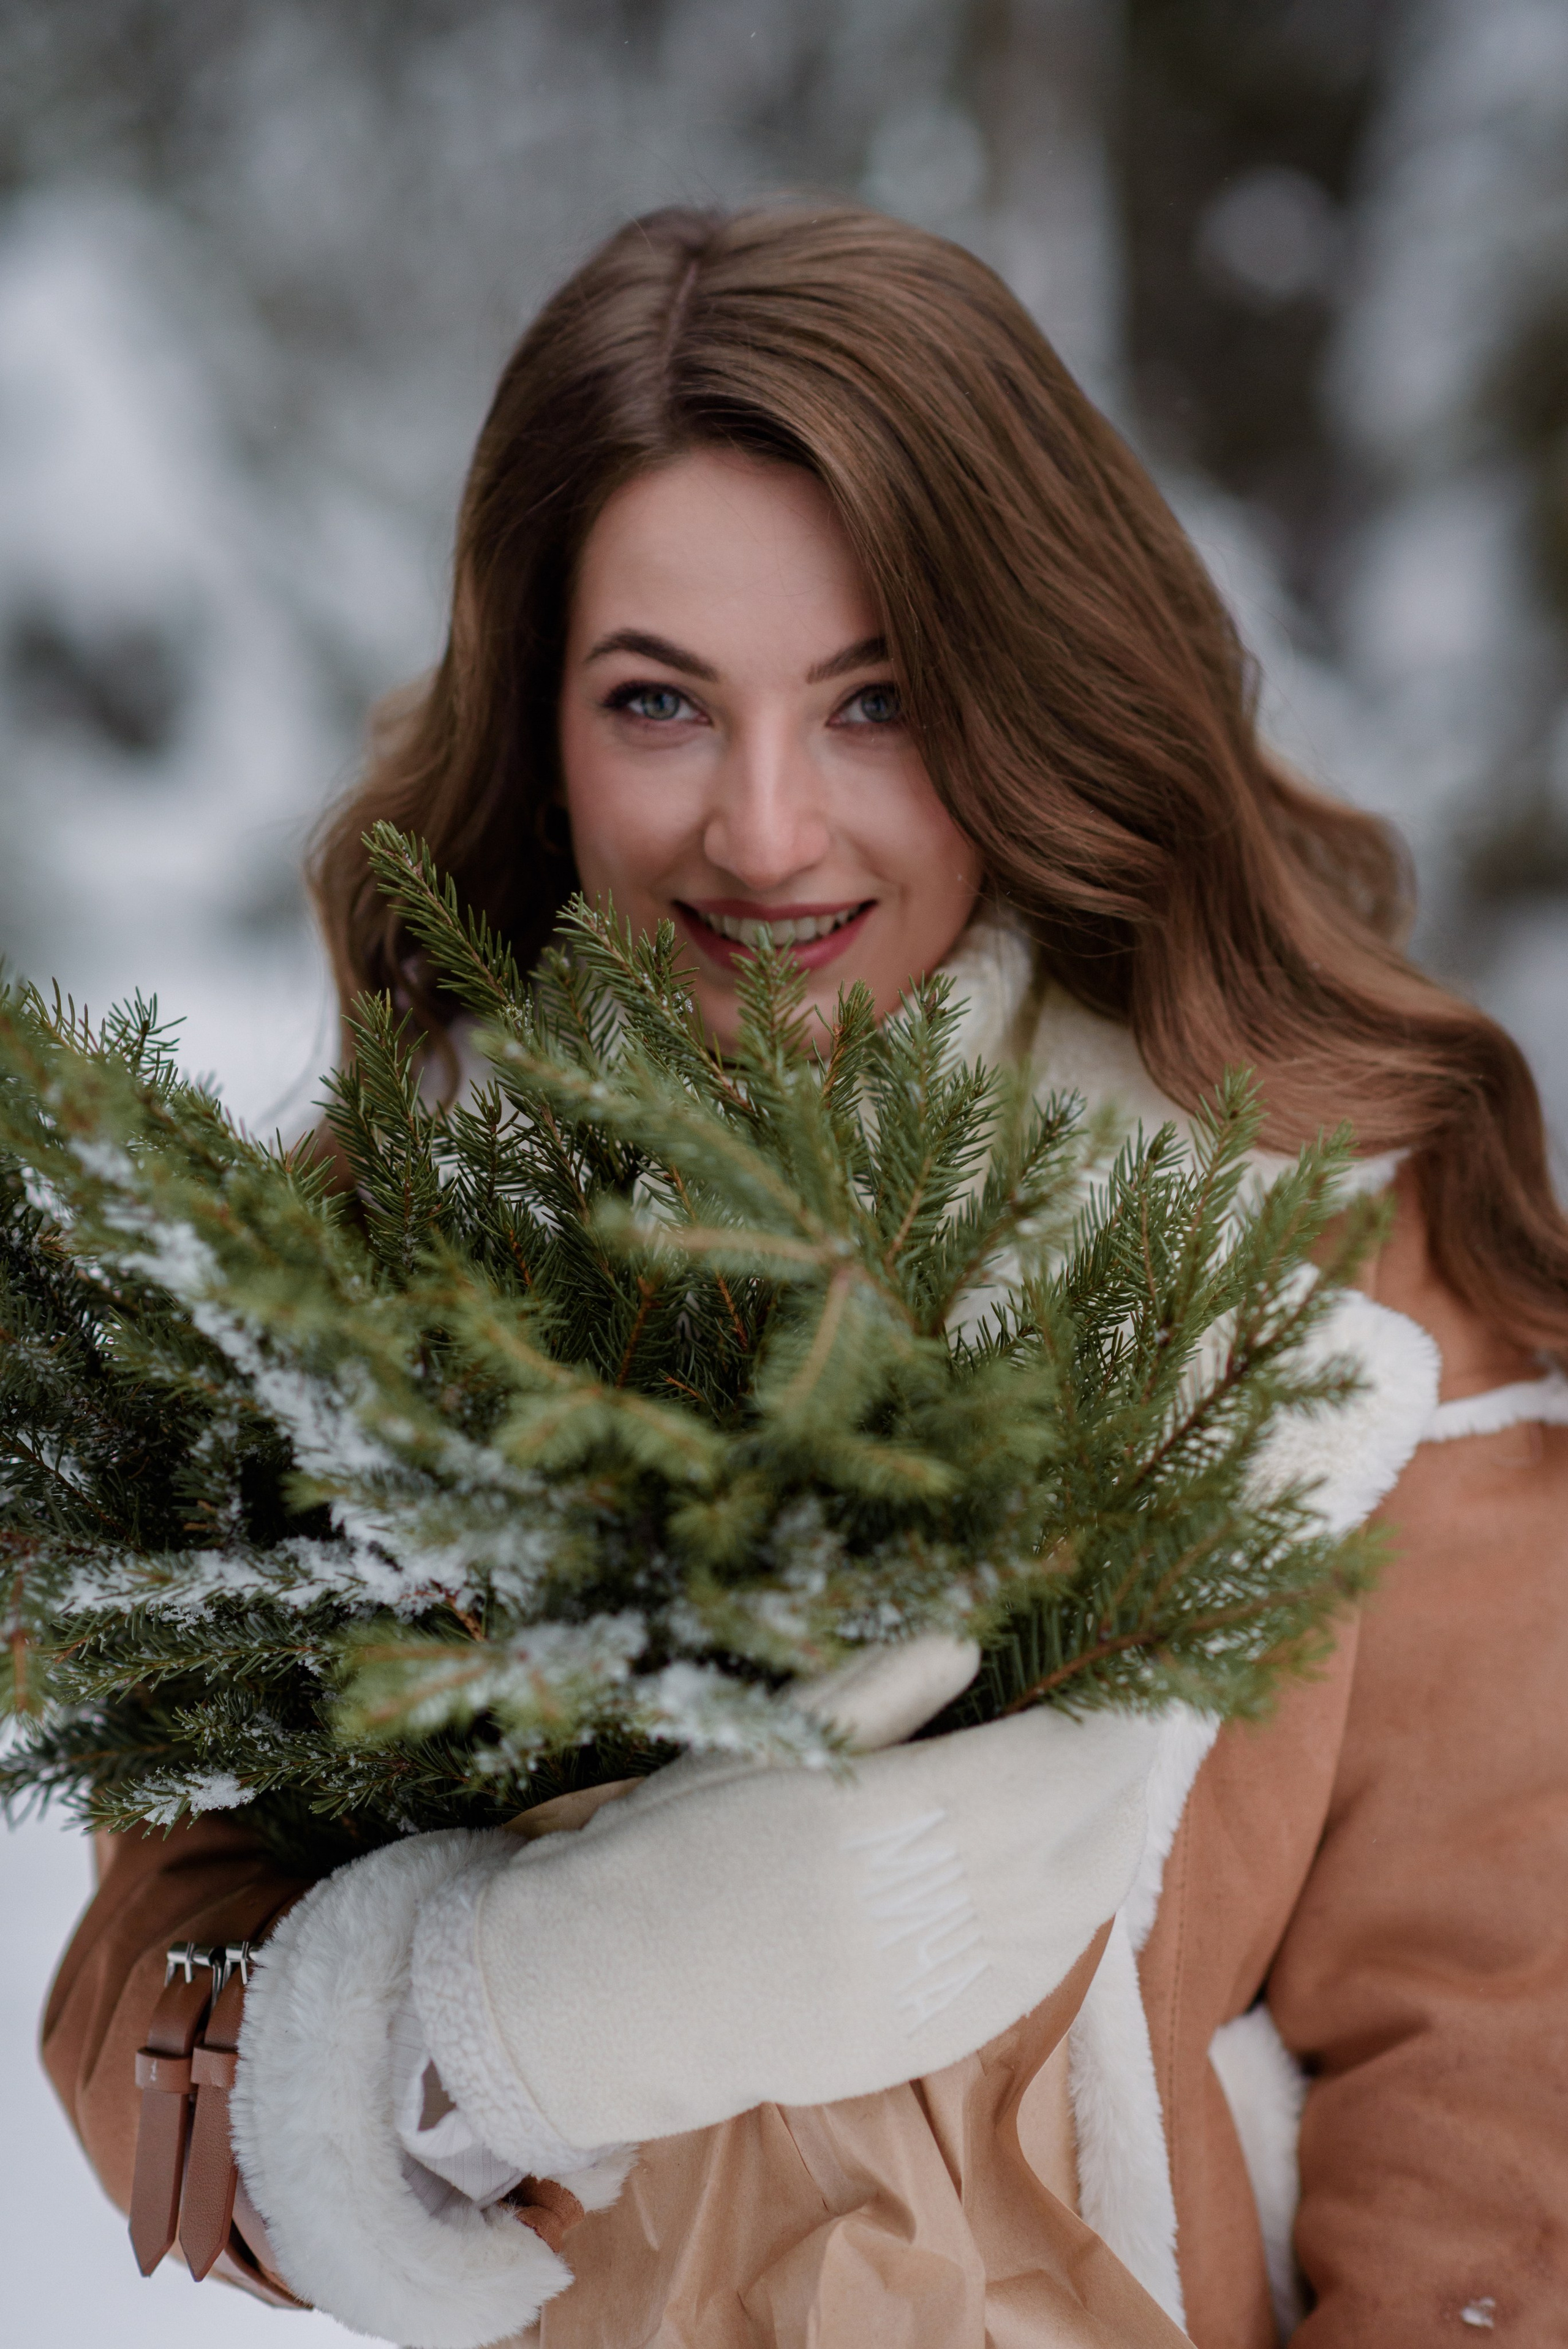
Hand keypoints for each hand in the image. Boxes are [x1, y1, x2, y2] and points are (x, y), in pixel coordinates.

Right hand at [409, 1654, 1161, 2168]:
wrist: (613, 1991)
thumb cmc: (679, 1841)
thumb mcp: (768, 1740)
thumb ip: (880, 1689)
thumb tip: (970, 1640)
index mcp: (890, 1817)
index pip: (1055, 1762)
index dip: (1108, 1721)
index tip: (1130, 1682)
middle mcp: (930, 1909)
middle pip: (1085, 1834)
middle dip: (1120, 1775)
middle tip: (1127, 1728)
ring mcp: (936, 1987)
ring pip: (1077, 1911)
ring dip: (1109, 1845)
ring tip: (1106, 1796)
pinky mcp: (928, 2043)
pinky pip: (1037, 1977)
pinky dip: (1068, 1920)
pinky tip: (1057, 1881)